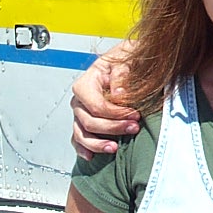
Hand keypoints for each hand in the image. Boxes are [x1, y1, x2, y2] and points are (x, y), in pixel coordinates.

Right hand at [70, 41, 139, 159]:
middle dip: (112, 128)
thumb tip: (119, 94)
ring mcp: (80, 112)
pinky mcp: (85, 121)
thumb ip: (121, 74)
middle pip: (89, 121)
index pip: (95, 105)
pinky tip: (91, 156)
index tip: (134, 115)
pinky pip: (78, 138)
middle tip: (134, 128)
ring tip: (115, 148)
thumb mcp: (127, 57)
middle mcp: (80, 99)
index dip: (115, 114)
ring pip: (82, 133)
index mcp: (88, 81)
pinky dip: (83, 148)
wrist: (131, 58)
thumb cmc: (128, 57)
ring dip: (98, 143)